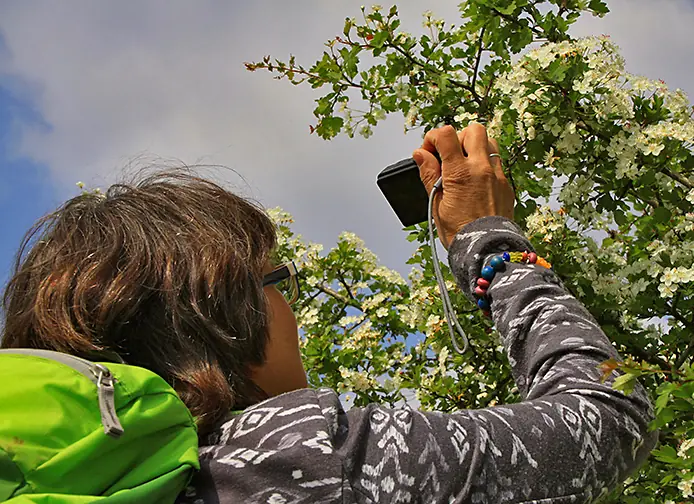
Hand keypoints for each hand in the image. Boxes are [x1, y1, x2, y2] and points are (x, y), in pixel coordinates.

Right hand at [413, 123, 514, 248]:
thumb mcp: (436, 204)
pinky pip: (496, 162)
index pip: (446, 135)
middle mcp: (482, 169)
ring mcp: (498, 175)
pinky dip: (484, 164)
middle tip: (448, 156)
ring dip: (474, 148)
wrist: (487, 251)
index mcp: (460, 173)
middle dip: (457, 138)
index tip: (428, 152)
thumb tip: (421, 154)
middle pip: (472, 130)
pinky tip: (475, 181)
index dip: (433, 138)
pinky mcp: (507, 184)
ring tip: (463, 166)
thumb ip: (429, 175)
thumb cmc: (460, 233)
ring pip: (489, 142)